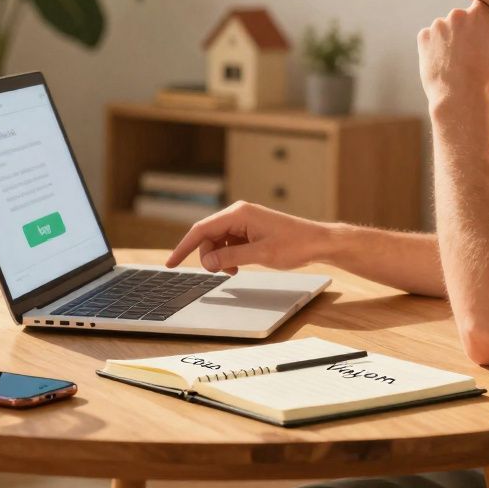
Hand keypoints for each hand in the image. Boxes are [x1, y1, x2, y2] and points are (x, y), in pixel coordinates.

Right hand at [165, 201, 332, 273]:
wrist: (317, 242)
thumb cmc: (294, 245)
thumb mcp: (260, 255)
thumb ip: (230, 258)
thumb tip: (207, 262)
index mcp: (239, 214)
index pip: (201, 229)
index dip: (183, 247)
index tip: (170, 263)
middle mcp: (239, 213)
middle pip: (208, 236)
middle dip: (208, 256)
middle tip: (219, 274)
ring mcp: (244, 220)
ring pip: (217, 241)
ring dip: (220, 258)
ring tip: (234, 271)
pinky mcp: (250, 229)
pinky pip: (229, 242)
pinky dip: (229, 256)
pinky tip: (239, 266)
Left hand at [417, 0, 488, 106]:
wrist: (458, 98)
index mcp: (480, 13)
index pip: (485, 9)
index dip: (488, 25)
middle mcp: (456, 14)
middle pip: (465, 18)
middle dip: (470, 31)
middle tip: (475, 55)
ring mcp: (438, 25)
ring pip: (448, 28)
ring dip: (453, 38)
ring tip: (460, 60)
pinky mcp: (423, 37)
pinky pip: (432, 37)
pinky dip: (438, 46)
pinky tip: (446, 61)